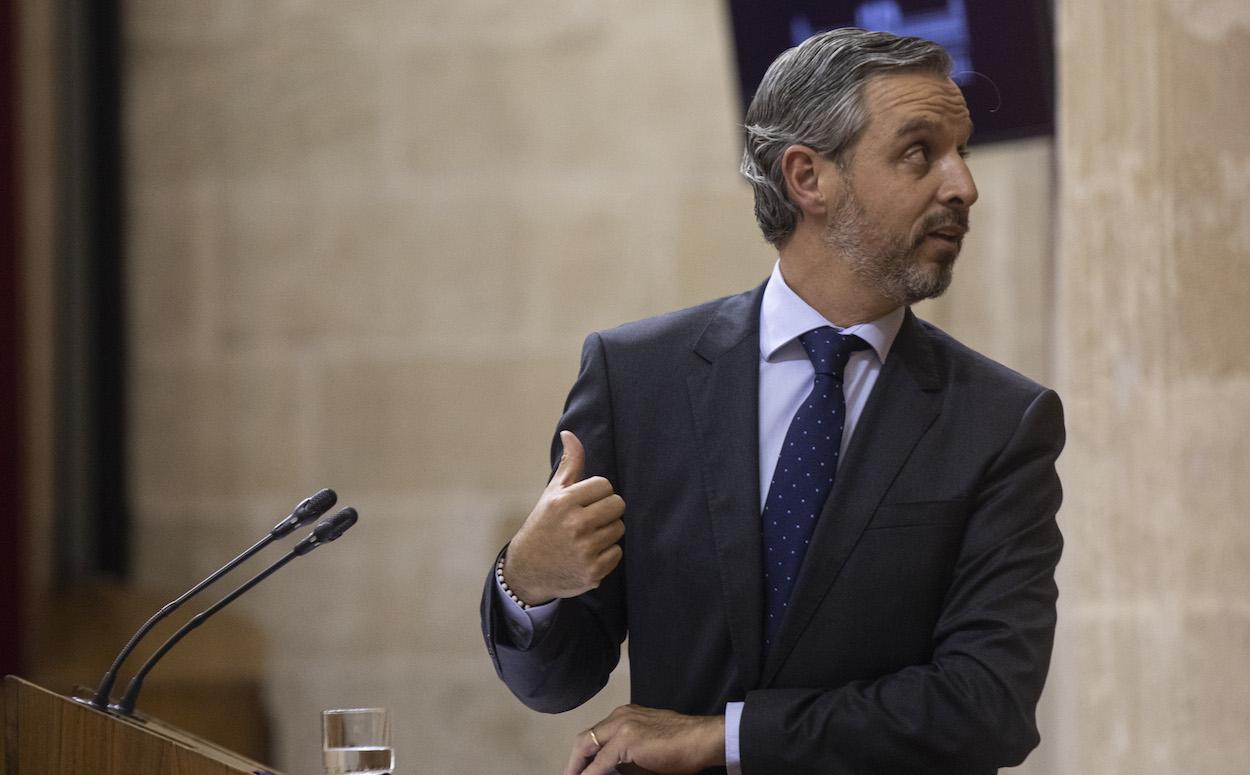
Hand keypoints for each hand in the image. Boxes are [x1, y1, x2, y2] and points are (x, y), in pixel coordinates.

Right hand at [503, 430, 625, 603]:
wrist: (527, 570)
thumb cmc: (544, 525)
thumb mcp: (552, 493)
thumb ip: (569, 464)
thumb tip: (570, 433)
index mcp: (565, 502)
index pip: (605, 485)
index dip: (597, 494)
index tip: (584, 503)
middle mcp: (575, 525)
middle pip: (618, 505)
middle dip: (607, 510)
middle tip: (590, 519)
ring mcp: (585, 550)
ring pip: (619, 529)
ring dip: (607, 532)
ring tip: (587, 537)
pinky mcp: (592, 572)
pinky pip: (617, 553)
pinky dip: (607, 554)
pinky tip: (589, 554)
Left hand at [565, 705, 724, 774]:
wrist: (704, 739)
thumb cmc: (683, 746)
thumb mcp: (647, 750)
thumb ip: (626, 757)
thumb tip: (609, 771)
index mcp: (625, 715)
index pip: (596, 735)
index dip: (583, 756)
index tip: (578, 771)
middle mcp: (620, 716)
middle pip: (585, 738)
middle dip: (574, 762)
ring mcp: (622, 725)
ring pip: (588, 746)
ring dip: (578, 767)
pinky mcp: (626, 739)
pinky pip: (601, 763)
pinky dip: (590, 774)